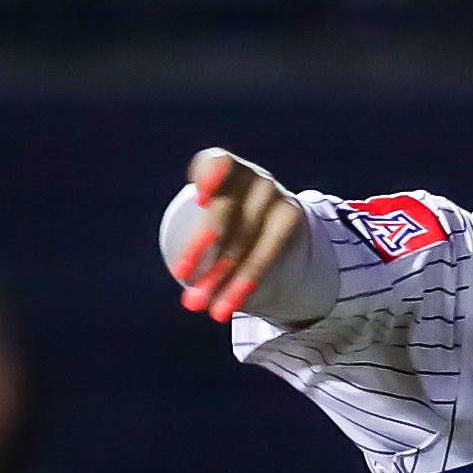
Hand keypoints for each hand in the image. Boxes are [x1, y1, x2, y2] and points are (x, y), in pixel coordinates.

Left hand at [171, 147, 304, 319]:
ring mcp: (273, 193)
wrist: (271, 220)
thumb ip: (195, 238)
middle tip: (182, 279)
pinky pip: (268, 252)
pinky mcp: (290, 215)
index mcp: (222, 167)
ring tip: (208, 307)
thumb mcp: (209, 216)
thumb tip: (182, 279)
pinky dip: (249, 277)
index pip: (216, 164)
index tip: (201, 200)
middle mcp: (250, 176)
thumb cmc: (226, 218)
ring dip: (225, 277)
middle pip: (224, 213)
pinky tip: (235, 299)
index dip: (209, 178)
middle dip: (202, 249)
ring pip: (245, 239)